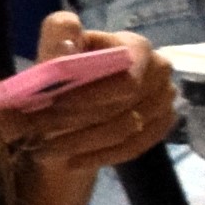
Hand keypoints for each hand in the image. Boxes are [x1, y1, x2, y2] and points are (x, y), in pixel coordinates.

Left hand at [0, 12, 178, 178]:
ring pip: (127, 128)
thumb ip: (57, 42)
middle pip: (125, 103)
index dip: (92, 92)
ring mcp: (165, 97)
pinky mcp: (162, 123)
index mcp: (134, 45)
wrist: (83, 99)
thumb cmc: (68, 70)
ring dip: (82, 141)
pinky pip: (135, 147)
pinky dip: (100, 156)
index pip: (127, 72)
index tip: (54, 104)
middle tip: (38, 131)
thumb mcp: (55, 50)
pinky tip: (70, 162)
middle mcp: (159, 68)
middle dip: (78, 118)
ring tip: (45, 149)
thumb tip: (65, 47)